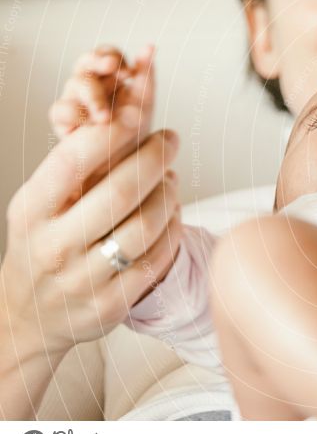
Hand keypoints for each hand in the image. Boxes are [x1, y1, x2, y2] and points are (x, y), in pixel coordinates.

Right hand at [1, 121, 180, 359]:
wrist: (28, 318)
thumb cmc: (41, 246)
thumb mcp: (38, 207)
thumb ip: (69, 171)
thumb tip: (116, 122)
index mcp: (31, 213)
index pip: (71, 164)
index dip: (109, 135)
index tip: (136, 114)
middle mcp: (54, 247)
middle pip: (119, 193)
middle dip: (153, 158)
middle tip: (170, 139)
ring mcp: (83, 280)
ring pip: (145, 225)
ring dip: (168, 194)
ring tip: (171, 179)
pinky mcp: (112, 304)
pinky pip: (156, 257)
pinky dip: (172, 228)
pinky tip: (172, 213)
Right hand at [49, 45, 154, 139]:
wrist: (123, 164)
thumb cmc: (132, 130)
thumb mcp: (144, 103)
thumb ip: (146, 75)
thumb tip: (151, 45)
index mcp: (111, 78)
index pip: (106, 55)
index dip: (113, 56)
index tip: (128, 70)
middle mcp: (90, 85)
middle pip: (86, 62)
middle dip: (99, 62)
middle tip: (113, 67)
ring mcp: (74, 101)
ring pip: (75, 83)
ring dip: (93, 96)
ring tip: (106, 116)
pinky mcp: (63, 121)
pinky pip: (61, 109)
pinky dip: (75, 114)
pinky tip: (89, 124)